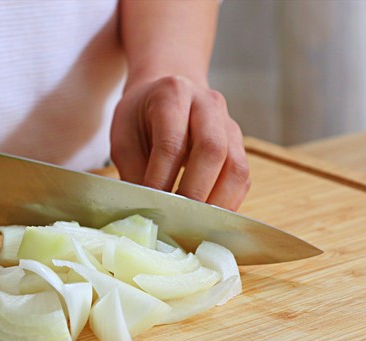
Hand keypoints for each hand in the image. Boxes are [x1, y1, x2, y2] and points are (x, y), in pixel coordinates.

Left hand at [110, 75, 249, 210]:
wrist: (166, 90)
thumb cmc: (140, 117)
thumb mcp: (124, 137)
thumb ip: (133, 172)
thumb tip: (145, 214)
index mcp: (173, 94)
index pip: (171, 143)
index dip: (161, 179)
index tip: (151, 207)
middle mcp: (208, 104)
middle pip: (212, 151)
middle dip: (194, 193)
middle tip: (176, 221)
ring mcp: (229, 124)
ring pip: (236, 167)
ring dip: (217, 203)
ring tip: (195, 226)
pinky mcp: (239, 145)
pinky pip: (242, 178)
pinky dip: (227, 203)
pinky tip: (209, 220)